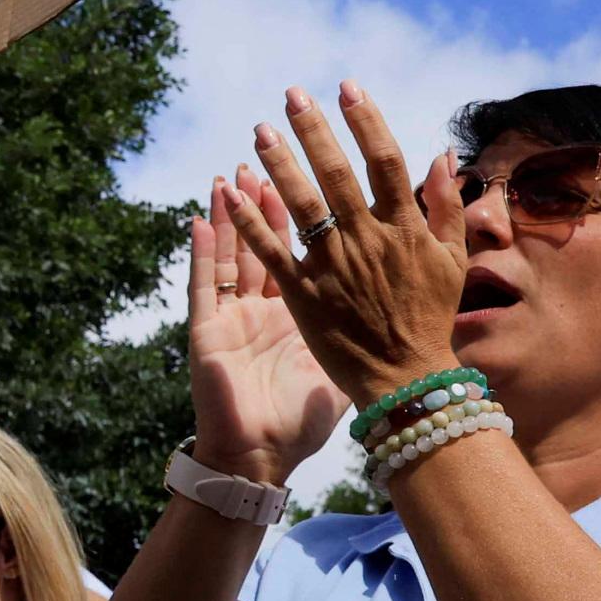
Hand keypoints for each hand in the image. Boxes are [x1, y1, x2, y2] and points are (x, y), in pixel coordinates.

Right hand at [189, 164, 344, 482]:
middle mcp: (265, 303)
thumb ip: (369, 330)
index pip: (309, 245)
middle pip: (271, 234)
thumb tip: (400, 298)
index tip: (326, 167)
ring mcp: (234, 313)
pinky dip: (202, 250)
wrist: (258, 456)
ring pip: (234, 249)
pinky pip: (206, 283)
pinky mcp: (210, 330)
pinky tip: (200, 218)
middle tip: (275, 144)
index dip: (315, 206)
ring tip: (234, 169)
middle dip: (274, 186)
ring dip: (235, 208)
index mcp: (301, 307)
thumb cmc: (297, 419)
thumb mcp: (341, 366)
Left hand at [231, 82, 468, 409]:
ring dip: (278, 164)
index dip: (366, 121)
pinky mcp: (303, 295)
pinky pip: (271, 252)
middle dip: (313, 130)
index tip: (347, 88)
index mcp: (405, 228)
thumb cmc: (429, 317)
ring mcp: (333, 267)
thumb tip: (441, 154)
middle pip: (336, 173)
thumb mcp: (451, 260)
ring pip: (301, 205)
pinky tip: (230, 193)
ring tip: (259, 131)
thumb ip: (445, 206)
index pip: (384, 161)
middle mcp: (368, 240)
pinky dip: (250, 222)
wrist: (406, 378)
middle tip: (291, 96)